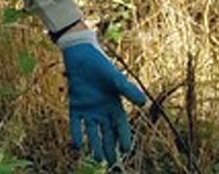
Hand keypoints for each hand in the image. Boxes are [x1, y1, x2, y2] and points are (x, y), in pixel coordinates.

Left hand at [59, 28, 146, 163]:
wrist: (81, 55)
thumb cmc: (101, 66)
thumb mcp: (116, 79)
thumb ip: (128, 90)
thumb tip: (144, 103)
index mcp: (115, 106)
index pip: (121, 127)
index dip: (124, 138)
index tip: (126, 150)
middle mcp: (103, 111)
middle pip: (108, 134)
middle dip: (110, 147)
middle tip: (112, 162)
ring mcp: (89, 110)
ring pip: (93, 132)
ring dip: (95, 145)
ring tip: (98, 158)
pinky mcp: (75, 106)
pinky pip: (76, 124)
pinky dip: (77, 133)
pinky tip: (78, 145)